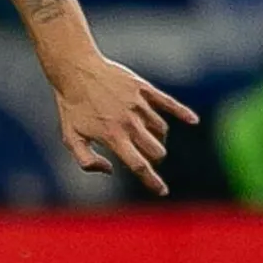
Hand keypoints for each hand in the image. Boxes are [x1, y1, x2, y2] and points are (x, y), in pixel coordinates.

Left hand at [50, 50, 198, 196]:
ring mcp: (139, 105)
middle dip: (154, 159)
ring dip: (157, 138)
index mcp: (113, 137)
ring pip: (161, 130)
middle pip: (157, 150)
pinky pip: (169, 103)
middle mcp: (130, 123)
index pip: (139, 166)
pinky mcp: (144, 89)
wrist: (75, 71)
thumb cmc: (72, 106)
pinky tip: (193, 121)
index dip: (152, 181)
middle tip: (144, 156)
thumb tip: (110, 170)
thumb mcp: (70, 138)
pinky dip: (183, 113)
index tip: (162, 192)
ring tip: (142, 135)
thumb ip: (86, 160)